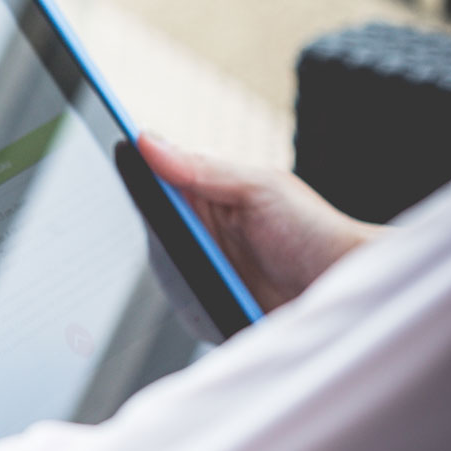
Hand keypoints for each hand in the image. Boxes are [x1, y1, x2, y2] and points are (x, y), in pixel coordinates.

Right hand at [137, 134, 382, 311]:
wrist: (346, 290)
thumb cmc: (314, 231)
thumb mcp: (260, 187)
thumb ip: (202, 167)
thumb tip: (147, 141)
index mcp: (208, 193)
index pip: (154, 178)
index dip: (130, 169)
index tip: (104, 150)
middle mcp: (200, 231)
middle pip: (149, 228)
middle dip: (153, 230)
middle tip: (177, 232)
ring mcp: (202, 271)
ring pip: (160, 270)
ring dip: (171, 271)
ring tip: (205, 268)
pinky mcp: (207, 309)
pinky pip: (178, 308)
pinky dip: (185, 304)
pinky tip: (205, 298)